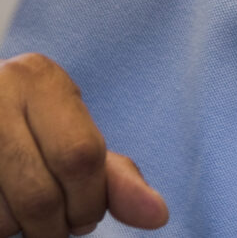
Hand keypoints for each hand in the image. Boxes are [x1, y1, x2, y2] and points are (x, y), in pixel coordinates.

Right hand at [0, 54, 167, 236]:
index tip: (87, 215)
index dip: (90, 201)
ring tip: (21, 210)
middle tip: (58, 225)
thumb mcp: (75, 138)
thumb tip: (158, 216)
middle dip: (56, 226)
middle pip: (40, 194)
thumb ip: (116, 177)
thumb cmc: (32, 131)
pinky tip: (2, 208)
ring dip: (19, 229)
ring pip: (2, 215)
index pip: (80, 156)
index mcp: (39, 77)